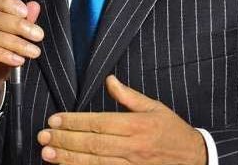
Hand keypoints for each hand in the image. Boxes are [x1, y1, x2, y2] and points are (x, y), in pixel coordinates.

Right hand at [0, 0, 43, 117]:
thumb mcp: (16, 43)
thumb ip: (24, 24)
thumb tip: (34, 6)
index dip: (7, 2)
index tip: (25, 11)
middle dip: (18, 25)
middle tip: (38, 35)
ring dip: (14, 42)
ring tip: (32, 51)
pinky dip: (2, 55)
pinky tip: (17, 60)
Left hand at [37, 75, 206, 164]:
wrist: (194, 158)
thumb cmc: (172, 131)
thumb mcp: (154, 107)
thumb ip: (129, 96)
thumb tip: (109, 80)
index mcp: (136, 126)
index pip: (99, 123)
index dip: (74, 122)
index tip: (54, 120)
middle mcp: (132, 147)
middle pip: (93, 144)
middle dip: (65, 141)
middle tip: (43, 137)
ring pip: (95, 163)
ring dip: (69, 159)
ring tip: (48, 154)